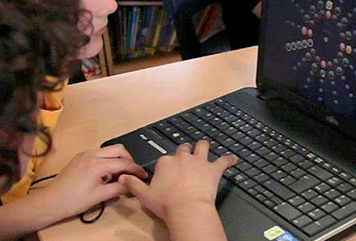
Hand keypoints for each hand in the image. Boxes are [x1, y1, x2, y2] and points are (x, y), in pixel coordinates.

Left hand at [37, 144, 146, 218]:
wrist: (49, 202)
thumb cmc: (71, 201)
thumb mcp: (99, 196)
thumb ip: (119, 188)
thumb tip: (131, 184)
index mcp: (97, 164)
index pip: (123, 163)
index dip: (136, 169)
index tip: (143, 175)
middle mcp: (91, 155)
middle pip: (119, 149)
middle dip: (129, 160)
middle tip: (132, 173)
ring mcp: (85, 154)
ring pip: (109, 150)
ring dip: (118, 159)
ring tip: (119, 175)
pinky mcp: (80, 158)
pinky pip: (100, 153)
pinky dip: (108, 160)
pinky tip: (106, 174)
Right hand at [120, 141, 235, 221]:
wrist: (186, 208)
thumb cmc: (166, 203)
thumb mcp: (144, 195)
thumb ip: (133, 184)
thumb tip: (122, 177)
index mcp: (165, 162)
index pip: (165, 158)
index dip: (167, 164)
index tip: (167, 171)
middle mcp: (182, 158)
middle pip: (183, 149)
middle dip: (184, 151)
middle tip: (185, 156)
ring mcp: (199, 161)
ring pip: (202, 146)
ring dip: (203, 147)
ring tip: (205, 147)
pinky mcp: (213, 169)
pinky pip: (223, 160)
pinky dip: (228, 160)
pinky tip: (233, 159)